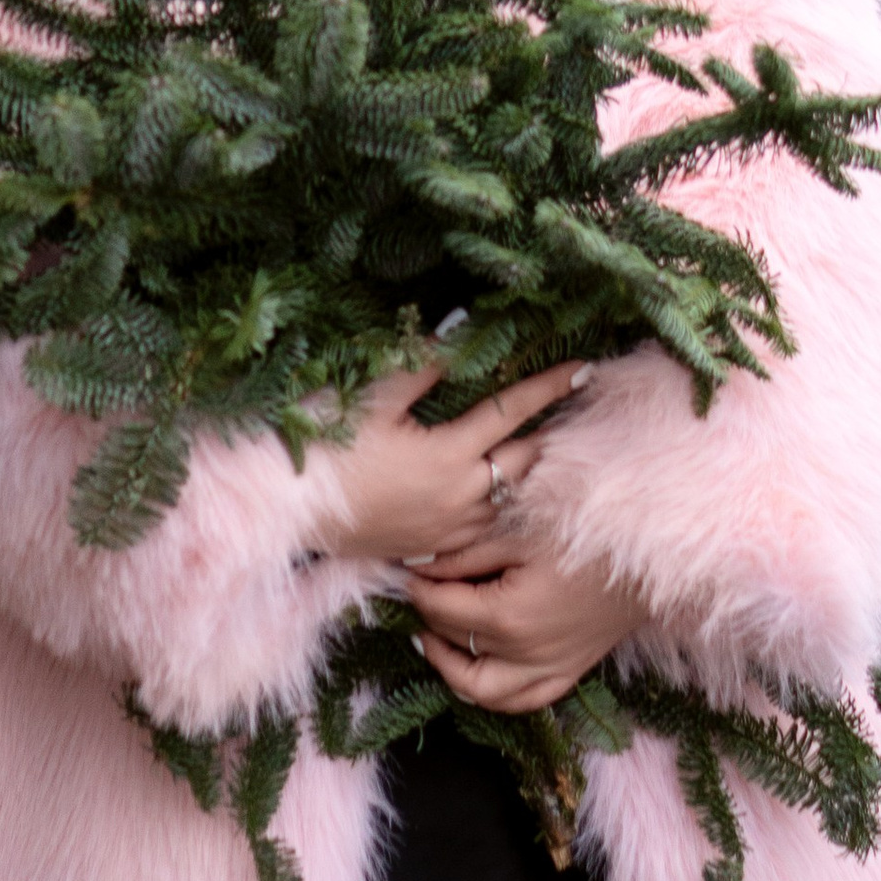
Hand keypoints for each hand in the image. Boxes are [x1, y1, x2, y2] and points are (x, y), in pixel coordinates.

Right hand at [327, 355, 590, 569]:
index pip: (512, 410)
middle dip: (558, 436)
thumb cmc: (328, 448)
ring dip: (535, 475)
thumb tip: (459, 332)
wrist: (293, 514)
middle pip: (527, 462)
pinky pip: (486, 528)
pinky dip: (506, 508)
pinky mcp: (435, 548)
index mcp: (449, 453)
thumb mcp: (372, 399)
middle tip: (587, 416)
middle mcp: (462, 494)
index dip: (550, 386)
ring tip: (557, 454)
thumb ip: (420, 366)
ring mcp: (452, 527)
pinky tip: (510, 496)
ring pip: (512, 501)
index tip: (586, 368)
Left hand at [403, 541, 642, 715]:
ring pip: (483, 692)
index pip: (441, 609)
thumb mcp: (518, 533)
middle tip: (419, 595)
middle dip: (429, 618)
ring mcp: (549, 669)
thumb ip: (464, 554)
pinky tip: (481, 667)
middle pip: (456, 644)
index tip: (406, 573)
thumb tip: (418, 565)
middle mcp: (525, 654)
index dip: (417, 590)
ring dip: (453, 670)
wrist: (648, 553)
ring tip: (435, 639)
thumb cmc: (584, 532)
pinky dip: (496, 694)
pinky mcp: (570, 672)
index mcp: (508, 616)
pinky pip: (524, 701)